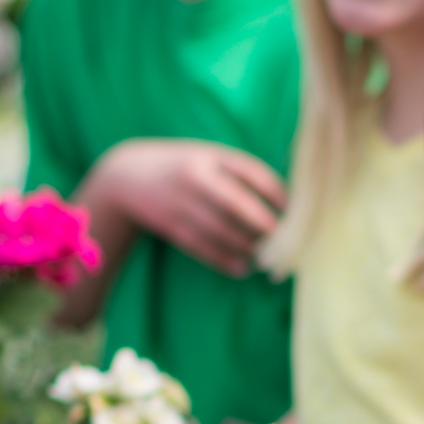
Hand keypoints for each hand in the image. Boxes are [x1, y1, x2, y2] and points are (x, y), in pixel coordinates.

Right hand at [89, 139, 287, 276]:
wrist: (125, 175)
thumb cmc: (182, 167)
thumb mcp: (209, 158)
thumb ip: (241, 174)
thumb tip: (284, 203)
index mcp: (211, 156)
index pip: (254, 173)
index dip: (279, 194)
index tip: (298, 212)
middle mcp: (196, 177)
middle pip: (239, 205)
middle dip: (267, 226)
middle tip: (290, 242)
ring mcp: (181, 202)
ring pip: (222, 230)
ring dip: (249, 247)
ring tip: (269, 258)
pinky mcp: (170, 226)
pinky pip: (202, 246)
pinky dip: (224, 259)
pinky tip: (243, 268)